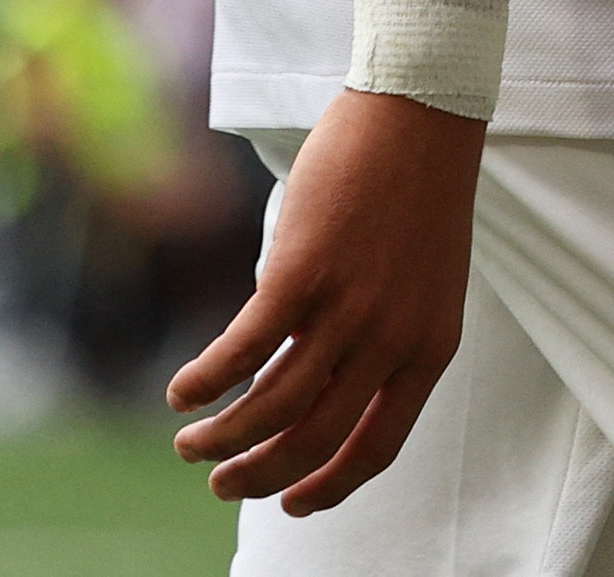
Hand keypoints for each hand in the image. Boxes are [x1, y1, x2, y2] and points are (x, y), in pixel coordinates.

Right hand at [166, 86, 482, 511]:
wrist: (420, 108)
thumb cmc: (416, 186)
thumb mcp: (420, 279)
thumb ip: (381, 333)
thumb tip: (308, 372)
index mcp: (430, 349)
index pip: (377, 447)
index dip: (330, 486)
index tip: (293, 505)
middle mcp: (391, 341)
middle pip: (316, 438)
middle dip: (262, 474)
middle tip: (224, 485)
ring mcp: (347, 310)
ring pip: (273, 407)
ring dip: (223, 438)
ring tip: (189, 443)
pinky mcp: (301, 273)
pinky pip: (243, 351)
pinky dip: (206, 381)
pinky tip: (182, 393)